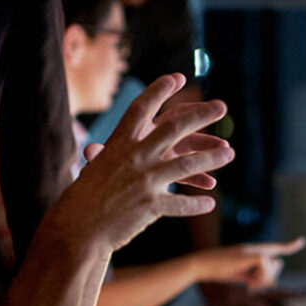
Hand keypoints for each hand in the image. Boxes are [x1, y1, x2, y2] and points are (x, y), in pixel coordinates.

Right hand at [55, 74, 233, 252]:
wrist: (76, 228)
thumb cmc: (83, 198)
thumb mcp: (97, 168)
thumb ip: (109, 156)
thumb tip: (98, 149)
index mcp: (119, 143)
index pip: (142, 108)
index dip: (159, 90)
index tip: (177, 77)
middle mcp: (135, 156)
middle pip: (175, 127)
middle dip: (201, 114)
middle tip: (221, 106)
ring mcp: (145, 180)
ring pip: (187, 164)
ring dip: (212, 158)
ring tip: (229, 153)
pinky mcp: (151, 205)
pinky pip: (182, 203)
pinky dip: (197, 204)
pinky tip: (210, 203)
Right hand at [191, 236, 305, 289]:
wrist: (202, 265)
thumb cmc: (219, 270)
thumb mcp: (241, 274)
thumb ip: (257, 274)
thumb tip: (273, 277)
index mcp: (253, 251)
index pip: (276, 248)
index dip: (289, 246)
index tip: (302, 241)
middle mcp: (255, 248)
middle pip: (277, 264)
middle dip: (269, 278)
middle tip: (252, 287)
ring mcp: (253, 250)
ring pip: (273, 267)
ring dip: (262, 280)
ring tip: (248, 284)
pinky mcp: (251, 254)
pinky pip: (266, 268)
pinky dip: (259, 279)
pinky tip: (248, 284)